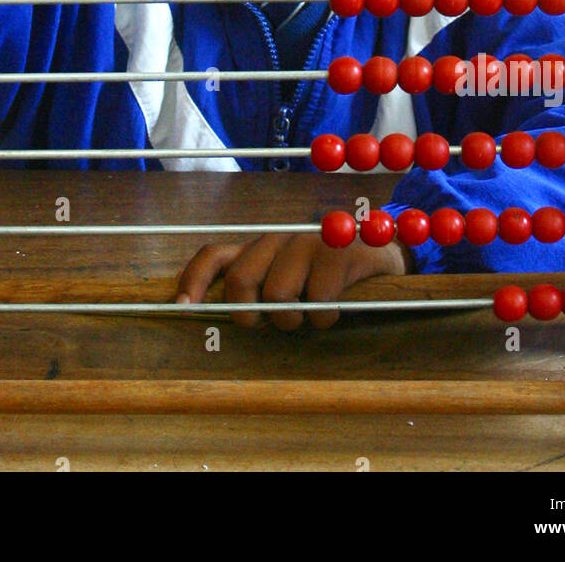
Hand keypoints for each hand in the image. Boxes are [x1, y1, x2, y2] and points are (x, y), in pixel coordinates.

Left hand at [175, 231, 410, 330]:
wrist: (382, 254)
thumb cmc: (327, 279)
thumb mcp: (289, 283)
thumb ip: (258, 294)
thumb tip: (214, 323)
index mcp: (259, 249)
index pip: (214, 256)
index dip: (193, 280)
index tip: (181, 308)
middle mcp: (277, 239)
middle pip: (240, 278)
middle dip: (249, 312)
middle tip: (271, 325)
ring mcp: (307, 242)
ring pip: (277, 292)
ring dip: (292, 319)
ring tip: (309, 317)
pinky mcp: (338, 251)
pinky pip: (318, 298)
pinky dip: (324, 317)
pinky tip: (334, 312)